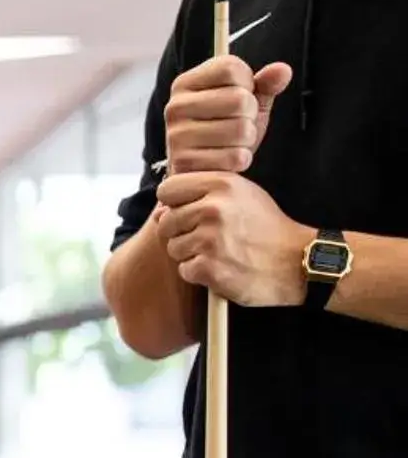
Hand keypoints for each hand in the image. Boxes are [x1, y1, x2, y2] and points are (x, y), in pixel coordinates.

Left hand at [157, 171, 312, 306]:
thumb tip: (161, 210)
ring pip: (173, 248)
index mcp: (221, 184)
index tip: (189, 212)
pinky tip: (222, 267)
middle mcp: (213, 208)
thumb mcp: (242, 195)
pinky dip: (199, 273)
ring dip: (191, 254)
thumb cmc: (266, 228)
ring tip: (220, 252)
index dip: (174, 203)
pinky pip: (185, 270)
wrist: (297, 262)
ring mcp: (210, 239)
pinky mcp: (209, 267)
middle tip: (212, 238)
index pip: (167, 189)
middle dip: (182, 232)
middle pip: (166, 222)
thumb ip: (202, 194)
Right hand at [164, 54, 292, 175]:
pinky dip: (240, 160)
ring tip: (231, 143)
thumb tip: (283, 70)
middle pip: (240, 99)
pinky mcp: (184, 164)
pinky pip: (235, 157)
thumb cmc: (224, 129)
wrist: (200, 171)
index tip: (237, 96)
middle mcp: (175, 106)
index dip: (247, 83)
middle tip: (236, 124)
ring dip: (247, 139)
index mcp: (185, 84)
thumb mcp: (246, 102)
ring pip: (241, 129)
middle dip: (250, 115)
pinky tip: (226, 161)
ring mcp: (177, 136)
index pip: (231, 68)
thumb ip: (264, 84)